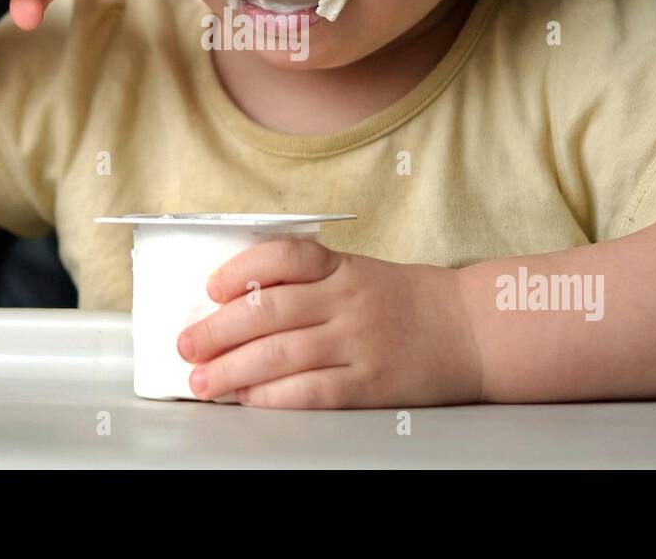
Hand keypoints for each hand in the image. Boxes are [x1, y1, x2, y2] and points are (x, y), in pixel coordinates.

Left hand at [176, 236, 483, 408]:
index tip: (210, 287)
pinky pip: (309, 391)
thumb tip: (238, 303)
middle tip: (185, 345)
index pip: (283, 257)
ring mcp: (358, 344)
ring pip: (279, 355)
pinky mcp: (368, 385)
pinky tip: (249, 399)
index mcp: (342, 268)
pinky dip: (272, 397)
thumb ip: (308, 283)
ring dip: (231, 370)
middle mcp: (347, 302)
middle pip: (267, 311)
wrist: (470, 331)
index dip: (240, 269)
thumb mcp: (358, 274)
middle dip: (216, 331)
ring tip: (202, 380)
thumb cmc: (406, 302)